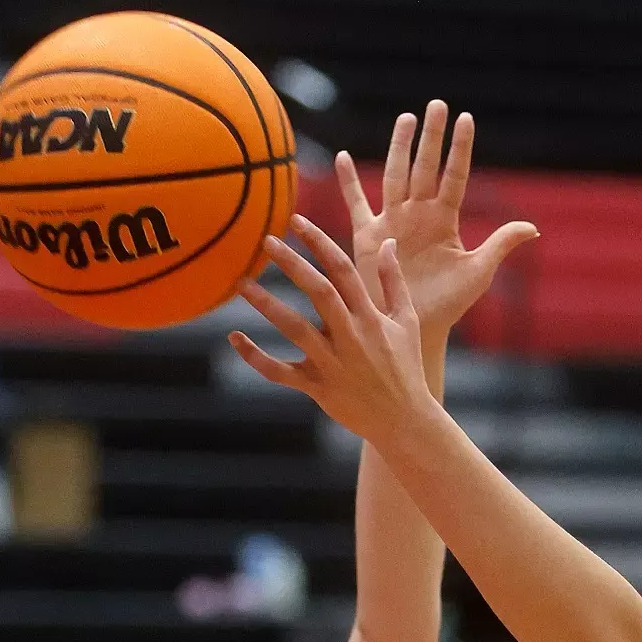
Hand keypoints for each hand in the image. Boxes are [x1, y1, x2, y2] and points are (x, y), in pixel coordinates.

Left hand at [231, 216, 439, 445]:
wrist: (404, 421)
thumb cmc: (406, 368)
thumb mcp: (407, 322)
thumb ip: (393, 281)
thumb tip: (386, 243)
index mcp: (371, 317)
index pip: (344, 270)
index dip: (319, 242)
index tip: (296, 221)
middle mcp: (351, 336)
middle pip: (319, 292)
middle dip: (292, 264)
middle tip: (265, 241)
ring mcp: (333, 363)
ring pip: (295, 329)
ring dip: (267, 305)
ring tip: (242, 283)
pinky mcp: (318, 387)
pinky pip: (281, 372)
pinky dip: (256, 357)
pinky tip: (234, 338)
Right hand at [337, 101, 536, 335]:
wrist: (414, 327)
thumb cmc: (448, 305)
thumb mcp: (478, 272)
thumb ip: (500, 244)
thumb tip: (533, 227)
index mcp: (445, 220)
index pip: (455, 176)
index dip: (460, 148)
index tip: (466, 118)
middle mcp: (419, 215)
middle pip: (425, 166)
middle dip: (431, 137)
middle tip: (437, 104)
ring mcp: (393, 222)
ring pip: (396, 175)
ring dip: (399, 147)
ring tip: (406, 119)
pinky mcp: (368, 236)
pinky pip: (357, 202)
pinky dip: (349, 181)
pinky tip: (343, 157)